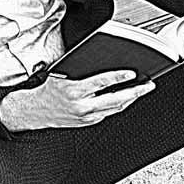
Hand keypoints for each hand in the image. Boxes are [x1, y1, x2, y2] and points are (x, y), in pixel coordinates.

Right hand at [0, 69, 153, 131]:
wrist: (35, 112)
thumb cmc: (48, 90)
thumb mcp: (61, 74)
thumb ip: (80, 70)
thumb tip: (101, 61)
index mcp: (74, 91)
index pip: (101, 83)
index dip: (118, 78)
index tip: (132, 74)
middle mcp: (82, 106)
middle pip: (115, 99)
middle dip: (135, 92)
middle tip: (148, 85)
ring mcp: (86, 116)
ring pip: (115, 108)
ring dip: (131, 99)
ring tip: (142, 90)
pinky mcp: (88, 122)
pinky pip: (108, 112)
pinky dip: (119, 104)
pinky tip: (127, 98)